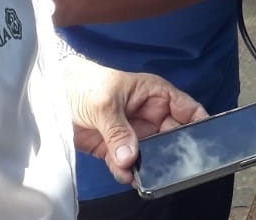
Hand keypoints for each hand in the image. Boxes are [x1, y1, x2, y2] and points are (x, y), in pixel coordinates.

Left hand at [64, 57, 208, 184]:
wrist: (51, 95)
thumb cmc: (82, 84)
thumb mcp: (105, 103)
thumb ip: (119, 131)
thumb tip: (131, 155)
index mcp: (154, 94)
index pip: (187, 109)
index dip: (199, 123)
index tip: (205, 140)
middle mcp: (148, 114)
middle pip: (171, 136)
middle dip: (170, 152)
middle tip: (168, 164)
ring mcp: (132, 132)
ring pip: (150, 154)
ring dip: (145, 165)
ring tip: (138, 172)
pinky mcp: (114, 148)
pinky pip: (127, 163)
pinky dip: (126, 171)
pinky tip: (123, 173)